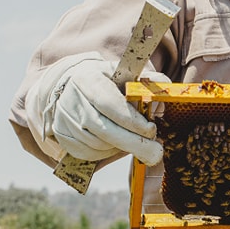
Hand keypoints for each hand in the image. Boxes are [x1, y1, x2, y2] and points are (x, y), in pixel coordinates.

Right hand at [32, 54, 168, 165]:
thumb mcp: (125, 75)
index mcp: (88, 80)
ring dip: (120, 147)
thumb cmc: (107, 82)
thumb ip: (147, 81)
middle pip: (103, 129)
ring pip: (97, 144)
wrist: (72, 86)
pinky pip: (87, 153)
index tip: (152, 130)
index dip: (132, 121)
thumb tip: (168, 87)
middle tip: (156, 153)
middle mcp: (70, 99)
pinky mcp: (61, 135)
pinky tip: (114, 144)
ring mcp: (62, 118)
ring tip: (132, 140)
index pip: (110, 104)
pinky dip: (105, 153)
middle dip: (133, 143)